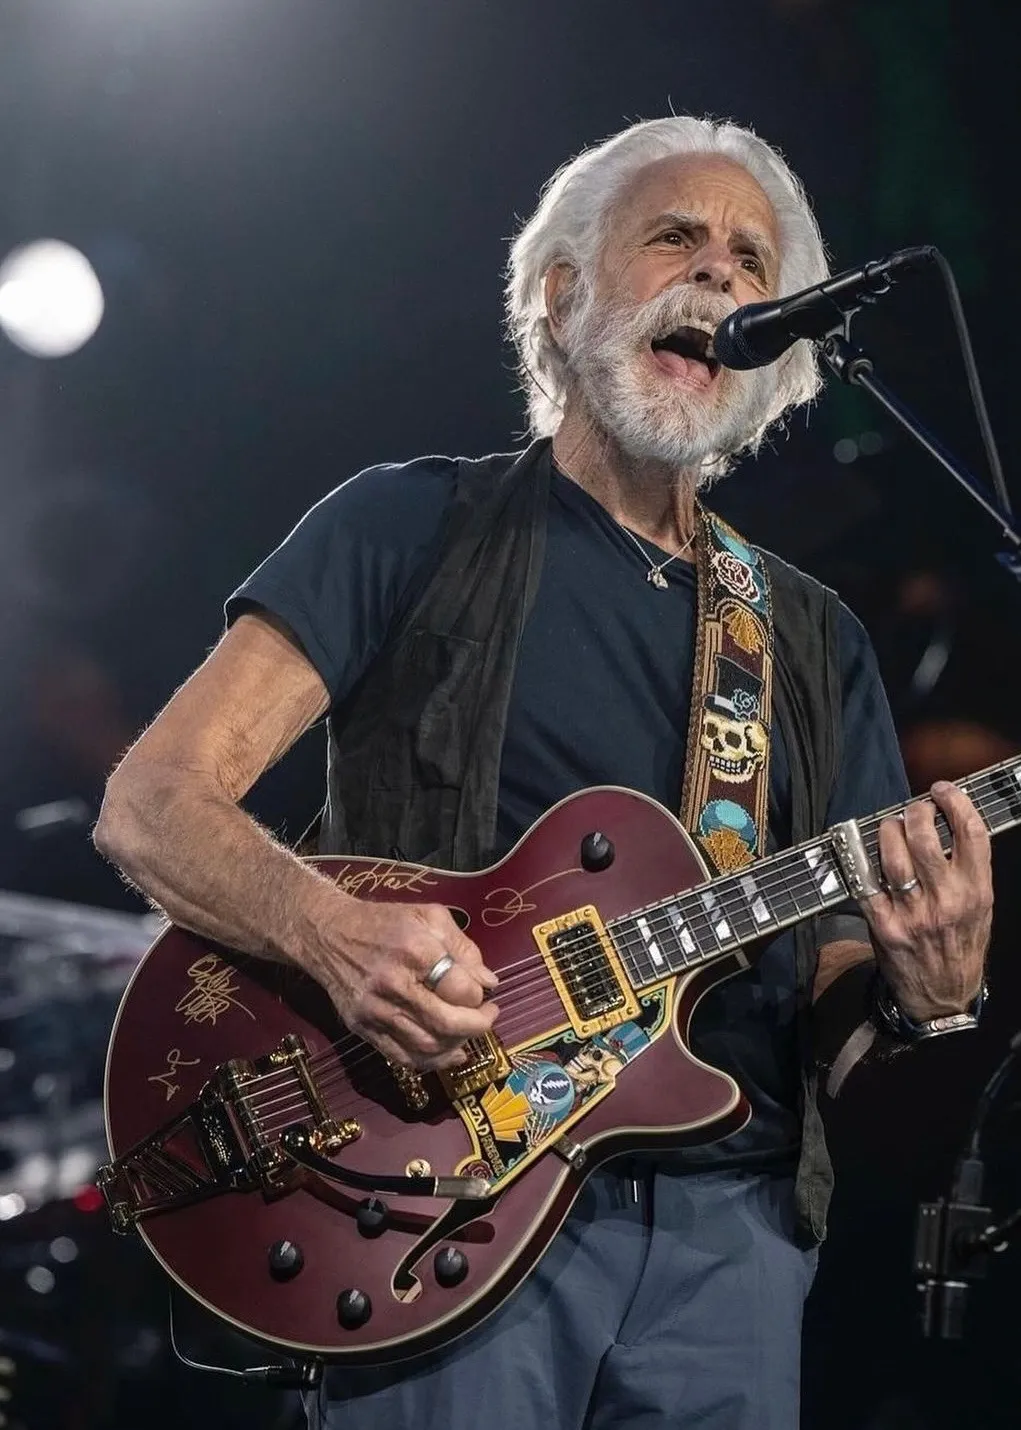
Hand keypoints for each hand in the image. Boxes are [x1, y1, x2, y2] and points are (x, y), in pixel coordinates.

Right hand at [311, 899, 498, 1070]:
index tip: (483, 992)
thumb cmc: (385, 923)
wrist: (329, 935)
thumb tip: (488, 983)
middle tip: (488, 1017)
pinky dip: (431, 1061)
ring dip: (456, 1045)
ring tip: (467, 1032)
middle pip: (446, 1022)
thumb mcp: (429, 917)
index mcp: (415, 950)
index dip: (480, 995)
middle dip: (477, 1026)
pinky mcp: (362, 1027)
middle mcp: (394, 983)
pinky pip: (402, 1057)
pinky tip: (448, 1052)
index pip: (460, 988)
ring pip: (426, 1045)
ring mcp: (375, 1010)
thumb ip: (463, 948)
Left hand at [861, 781, 991, 1020]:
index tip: (943, 790)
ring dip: (887, 831)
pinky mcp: (885, 927)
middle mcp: (947, 901)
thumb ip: (970, 869)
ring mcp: (914, 914)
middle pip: (926, 838)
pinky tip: (865, 853)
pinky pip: (867, 884)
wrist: (943, 996)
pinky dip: (862, 863)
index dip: (956, 802)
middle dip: (915, 812)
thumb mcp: (981, 908)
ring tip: (891, 827)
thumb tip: (949, 824)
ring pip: (894, 857)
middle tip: (914, 809)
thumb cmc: (962, 945)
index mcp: (977, 892)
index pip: (972, 833)